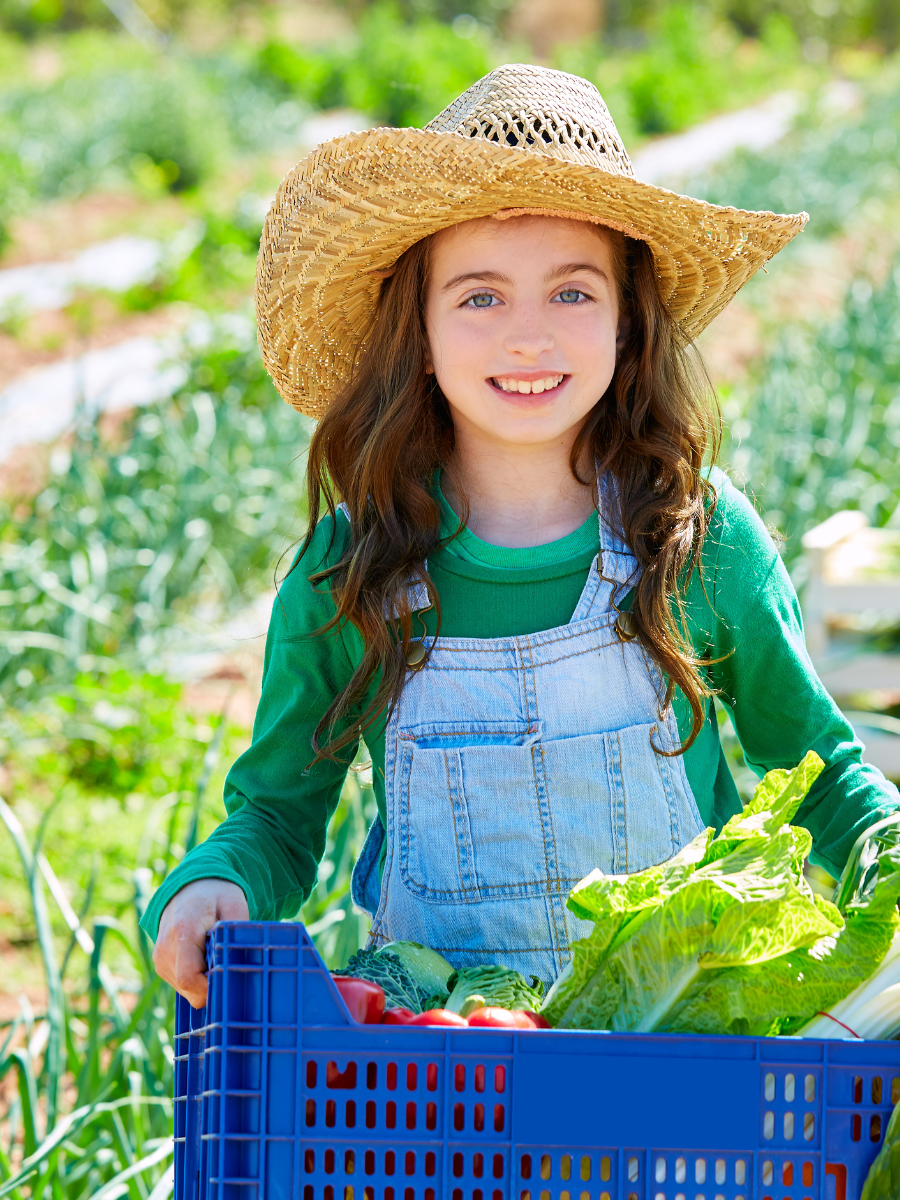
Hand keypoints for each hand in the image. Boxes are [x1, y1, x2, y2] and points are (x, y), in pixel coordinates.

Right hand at [152, 878, 248, 1007]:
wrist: (189, 887)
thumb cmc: (215, 895)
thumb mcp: (234, 904)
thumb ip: (236, 933)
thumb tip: (239, 962)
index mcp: (183, 932)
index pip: (189, 977)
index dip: (210, 988)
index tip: (229, 980)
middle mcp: (165, 948)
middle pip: (188, 988)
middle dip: (211, 985)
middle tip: (227, 965)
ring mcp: (160, 958)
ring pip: (185, 989)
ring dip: (203, 981)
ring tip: (214, 955)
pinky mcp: (160, 963)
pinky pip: (180, 984)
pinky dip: (196, 977)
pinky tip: (205, 957)